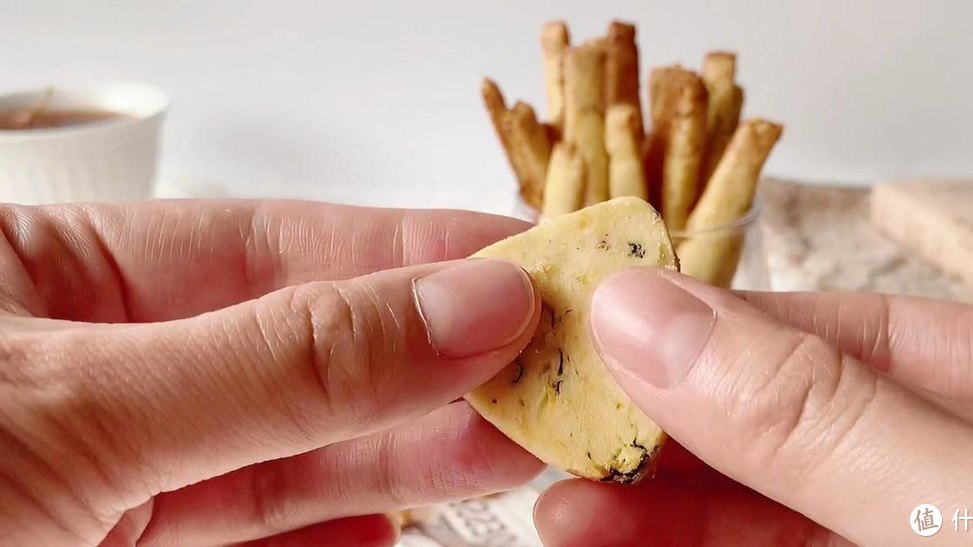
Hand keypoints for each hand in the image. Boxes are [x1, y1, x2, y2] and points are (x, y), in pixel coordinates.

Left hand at [0, 200, 543, 545]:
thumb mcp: (75, 406)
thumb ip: (277, 363)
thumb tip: (462, 308)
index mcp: (48, 273)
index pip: (272, 244)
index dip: (413, 252)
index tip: (527, 265)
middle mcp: (90, 367)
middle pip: (301, 354)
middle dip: (435, 360)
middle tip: (550, 365)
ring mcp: (104, 473)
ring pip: (289, 455)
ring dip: (409, 455)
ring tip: (511, 445)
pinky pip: (251, 541)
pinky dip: (330, 541)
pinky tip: (393, 531)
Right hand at [535, 268, 972, 545]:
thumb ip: (819, 415)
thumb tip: (647, 312)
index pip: (841, 337)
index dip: (708, 327)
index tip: (595, 329)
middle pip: (789, 432)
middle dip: (667, 431)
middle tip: (558, 429)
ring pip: (768, 525)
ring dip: (659, 514)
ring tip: (565, 506)